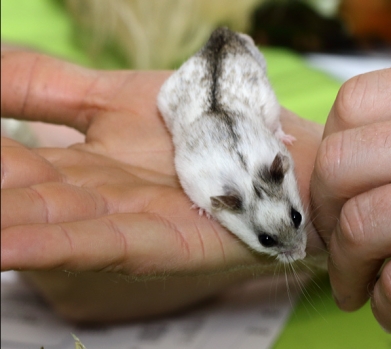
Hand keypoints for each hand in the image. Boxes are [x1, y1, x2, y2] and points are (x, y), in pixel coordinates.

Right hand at [1, 51, 324, 275]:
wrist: (270, 151)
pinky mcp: (163, 241)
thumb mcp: (110, 95)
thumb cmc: (198, 124)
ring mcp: (125, 222)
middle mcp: (92, 196)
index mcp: (77, 162)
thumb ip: (42, 86)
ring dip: (2, 226)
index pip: (5, 160)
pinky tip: (9, 245)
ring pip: (46, 223)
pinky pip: (102, 243)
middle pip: (16, 196)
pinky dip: (53, 244)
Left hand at [310, 62, 390, 333]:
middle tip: (339, 240)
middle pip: (341, 162)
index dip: (332, 150)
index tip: (340, 187)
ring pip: (360, 224)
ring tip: (359, 282)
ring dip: (348, 267)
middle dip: (325, 212)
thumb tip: (333, 164)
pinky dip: (385, 304)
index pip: (355, 103)